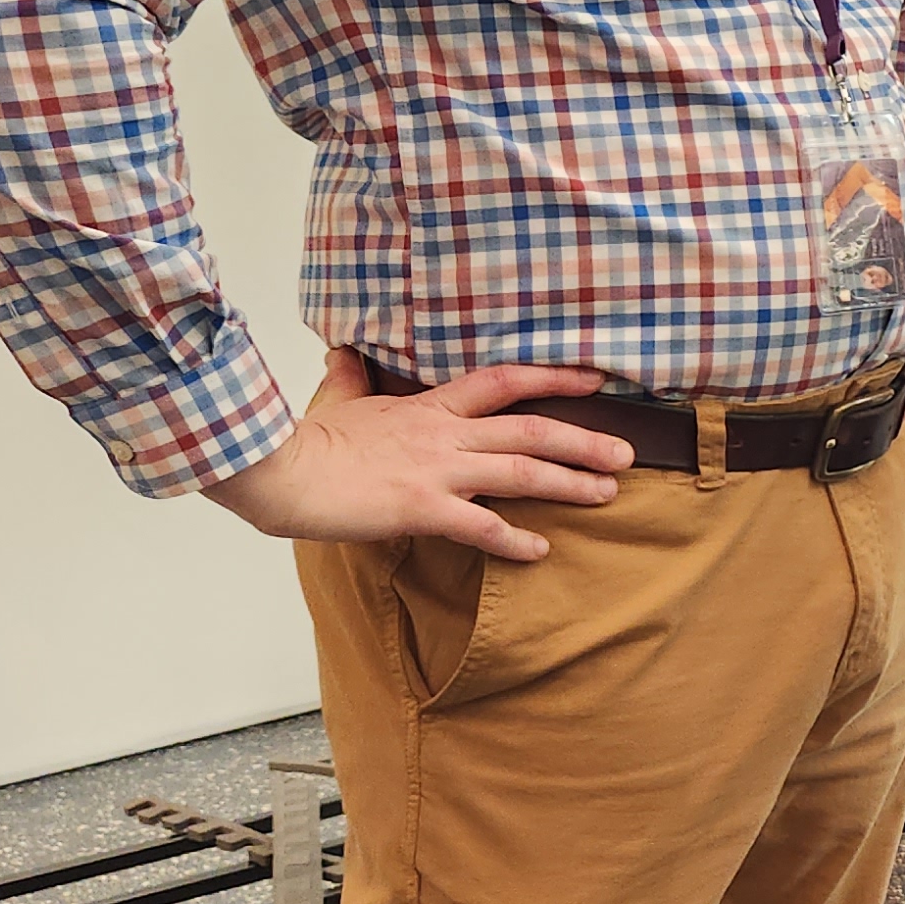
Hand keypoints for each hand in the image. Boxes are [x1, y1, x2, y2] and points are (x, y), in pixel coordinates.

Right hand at [203, 349, 632, 561]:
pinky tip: (539, 551)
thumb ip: (350, 376)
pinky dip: (513, 539)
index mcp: (428, 407)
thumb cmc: (304, 439)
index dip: (553, 376)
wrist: (277, 470)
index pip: (504, 381)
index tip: (594, 378)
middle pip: (530, 428)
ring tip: (607, 493)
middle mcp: (443, 435)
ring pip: (521, 472)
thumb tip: (344, 352)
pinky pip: (480, 526)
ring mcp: (437, 471)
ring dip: (570, 483)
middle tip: (626, 452)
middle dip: (584, 440)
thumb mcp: (335, 399)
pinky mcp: (422, 508)